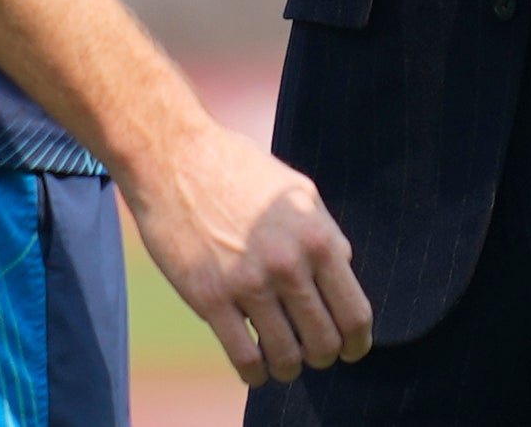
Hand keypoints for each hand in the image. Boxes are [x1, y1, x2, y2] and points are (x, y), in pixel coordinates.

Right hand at [123, 121, 371, 383]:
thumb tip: (344, 271)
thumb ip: (325, 233)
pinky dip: (255, 373)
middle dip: (322, 355)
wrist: (173, 157)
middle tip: (312, 352)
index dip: (357, 343)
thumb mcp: (298, 190)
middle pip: (324, 342)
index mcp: (317, 238)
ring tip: (283, 361)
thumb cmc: (236, 169)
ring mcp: (248, 284)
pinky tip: (255, 368)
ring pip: (287, 357)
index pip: (355, 314)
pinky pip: (244, 358)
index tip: (350, 349)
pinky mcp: (210, 298)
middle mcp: (288, 265)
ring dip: (289, 368)